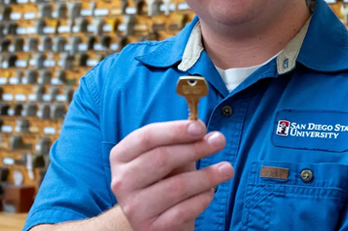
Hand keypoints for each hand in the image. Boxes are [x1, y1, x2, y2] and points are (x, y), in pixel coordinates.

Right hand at [109, 120, 233, 230]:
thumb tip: (204, 132)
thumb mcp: (166, 159)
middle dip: (194, 148)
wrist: (154, 221)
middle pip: (161, 158)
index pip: (147, 137)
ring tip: (227, 169)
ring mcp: (134, 207)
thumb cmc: (162, 181)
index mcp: (121, 156)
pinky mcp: (150, 229)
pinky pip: (183, 211)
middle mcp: (121, 181)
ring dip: (206, 176)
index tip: (201, 127)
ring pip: (176, 187)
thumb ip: (180, 144)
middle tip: (219, 141)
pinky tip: (210, 192)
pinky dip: (202, 199)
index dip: (176, 130)